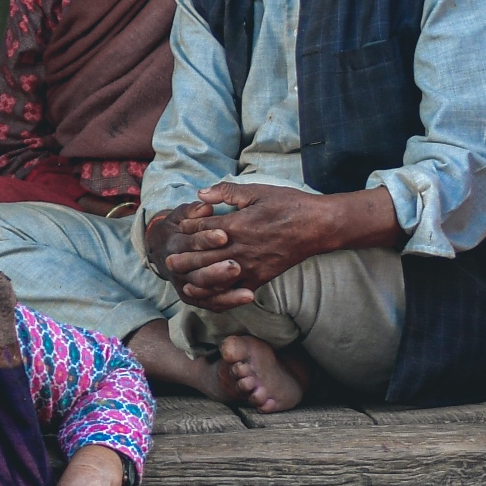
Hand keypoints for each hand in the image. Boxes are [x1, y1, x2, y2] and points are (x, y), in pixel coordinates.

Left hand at [151, 183, 390, 310]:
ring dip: (196, 278)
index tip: (177, 230)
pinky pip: (235, 290)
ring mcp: (250, 266)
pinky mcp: (260, 278)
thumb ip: (226, 192)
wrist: (317, 227)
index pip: (202, 230)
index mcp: (236, 225)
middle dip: (184, 258)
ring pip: (215, 276)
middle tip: (167, 262)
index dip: (187, 229)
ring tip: (182, 279)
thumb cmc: (288, 205)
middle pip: (202, 256)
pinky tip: (210, 295)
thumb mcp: (256, 191)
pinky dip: (221, 294)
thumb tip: (200, 194)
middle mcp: (239, 248)